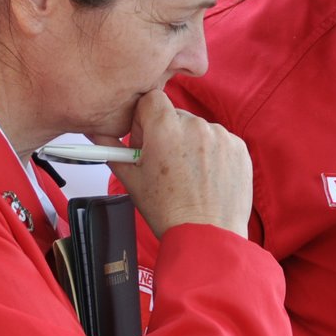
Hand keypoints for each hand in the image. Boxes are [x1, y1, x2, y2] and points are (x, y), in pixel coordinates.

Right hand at [91, 90, 250, 238]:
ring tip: (189, 176)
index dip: (145, 118)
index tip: (146, 139)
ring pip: (199, 129)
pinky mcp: (239, 148)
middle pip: (176, 115)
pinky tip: (207, 178)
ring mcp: (221, 136)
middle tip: (166, 164)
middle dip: (168, 133)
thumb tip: (96, 134)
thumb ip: (112, 150)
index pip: (152, 99)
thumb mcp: (131, 180)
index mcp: (165, 129)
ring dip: (192, 144)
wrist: (206, 237)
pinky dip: (213, 154)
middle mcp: (196, 126)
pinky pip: (220, 141)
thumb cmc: (169, 212)